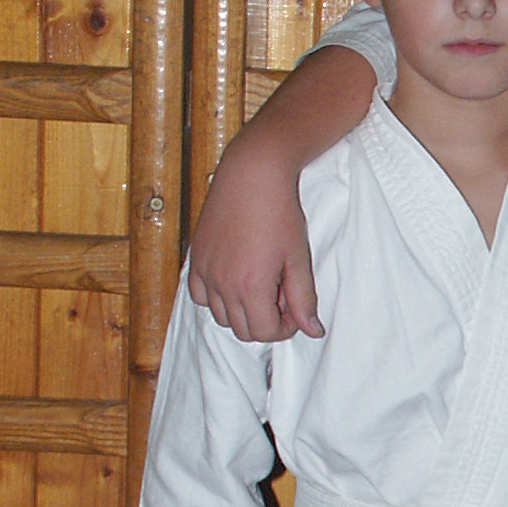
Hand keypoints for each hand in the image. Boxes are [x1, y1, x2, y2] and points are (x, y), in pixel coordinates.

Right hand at [186, 43, 375, 341]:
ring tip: (260, 285)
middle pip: (243, 330)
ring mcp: (205, 271)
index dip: (284, 328)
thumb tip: (312, 332)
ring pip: (220, 316)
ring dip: (242, 311)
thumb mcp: (298, 259)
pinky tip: (233, 281)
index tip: (293, 309)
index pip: (265, 333)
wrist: (252, 173)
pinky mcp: (194, 257)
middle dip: (264, 321)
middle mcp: (222, 284)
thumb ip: (303, 300)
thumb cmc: (280, 213)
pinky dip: (216, 297)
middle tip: (280, 296)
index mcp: (251, 287)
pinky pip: (199, 295)